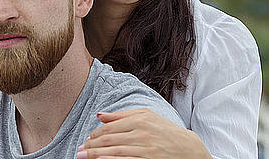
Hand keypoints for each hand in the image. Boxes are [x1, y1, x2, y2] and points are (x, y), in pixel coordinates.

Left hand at [76, 108, 211, 158]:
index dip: (95, 134)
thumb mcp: (146, 115)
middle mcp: (142, 133)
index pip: (110, 127)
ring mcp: (145, 149)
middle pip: (109, 140)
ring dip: (96, 155)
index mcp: (140, 119)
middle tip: (80, 150)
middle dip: (91, 146)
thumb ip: (121, 115)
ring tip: (84, 157)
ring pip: (114, 152)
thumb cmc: (165, 130)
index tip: (86, 139)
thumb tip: (99, 115)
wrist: (188, 148)